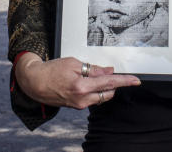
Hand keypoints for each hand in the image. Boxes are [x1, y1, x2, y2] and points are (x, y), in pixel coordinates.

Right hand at [14, 53, 140, 109]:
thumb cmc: (52, 70)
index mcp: (82, 86)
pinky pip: (92, 99)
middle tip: (106, 72)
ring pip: (100, 97)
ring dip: (102, 87)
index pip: (109, 83)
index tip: (136, 80)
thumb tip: (109, 71)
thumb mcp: (73, 63)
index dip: (124, 81)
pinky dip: (94, 90)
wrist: (35, 83)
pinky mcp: (76, 106)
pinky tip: (86, 82)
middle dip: (111, 83)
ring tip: (91, 76)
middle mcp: (82, 99)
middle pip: (107, 92)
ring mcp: (79, 105)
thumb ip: (94, 69)